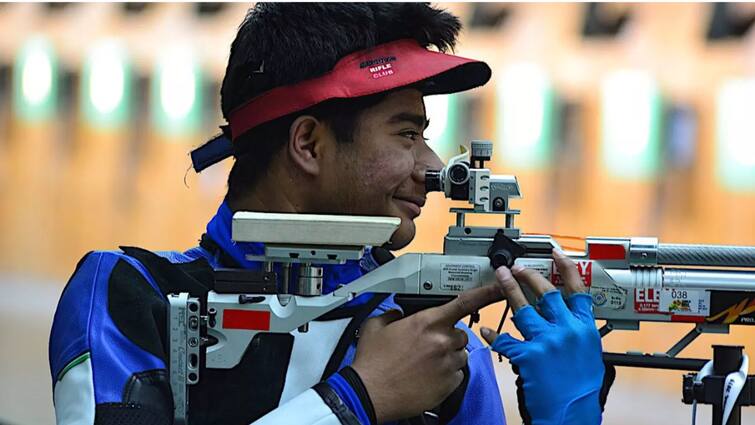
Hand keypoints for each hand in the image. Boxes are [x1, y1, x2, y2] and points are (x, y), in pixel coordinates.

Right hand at [351, 283, 504, 422]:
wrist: (370, 393)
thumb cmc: (373, 363)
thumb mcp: (375, 326)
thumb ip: (392, 314)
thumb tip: (398, 314)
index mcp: (427, 322)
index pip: (465, 302)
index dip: (487, 293)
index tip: (501, 287)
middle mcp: (442, 340)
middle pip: (459, 333)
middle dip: (446, 337)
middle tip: (425, 346)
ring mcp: (448, 363)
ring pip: (460, 354)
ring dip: (447, 356)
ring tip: (424, 363)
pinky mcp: (450, 383)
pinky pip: (457, 374)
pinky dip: (446, 374)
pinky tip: (427, 376)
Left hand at [480, 249, 604, 424]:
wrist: (572, 415)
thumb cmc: (582, 392)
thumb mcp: (589, 355)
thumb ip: (577, 334)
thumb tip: (567, 321)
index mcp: (585, 328)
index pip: (577, 289)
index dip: (566, 268)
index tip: (556, 255)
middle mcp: (568, 330)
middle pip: (546, 292)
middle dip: (529, 276)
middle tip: (517, 267)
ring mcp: (548, 341)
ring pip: (522, 307)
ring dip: (508, 290)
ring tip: (499, 278)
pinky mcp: (529, 355)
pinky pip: (505, 339)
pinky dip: (492, 334)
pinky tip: (485, 330)